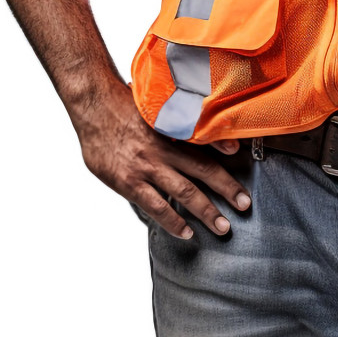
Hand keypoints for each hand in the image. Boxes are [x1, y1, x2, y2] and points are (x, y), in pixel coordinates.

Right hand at [78, 96, 251, 239]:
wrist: (92, 107)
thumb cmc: (124, 104)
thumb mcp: (154, 105)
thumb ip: (177, 118)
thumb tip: (202, 122)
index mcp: (171, 128)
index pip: (205, 141)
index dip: (224, 148)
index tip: (240, 154)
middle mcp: (162, 148)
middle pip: (201, 171)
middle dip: (226, 190)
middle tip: (244, 205)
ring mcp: (146, 167)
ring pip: (183, 192)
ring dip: (205, 211)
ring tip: (222, 227)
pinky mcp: (128, 182)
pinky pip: (155, 206)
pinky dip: (172, 221)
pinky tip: (185, 232)